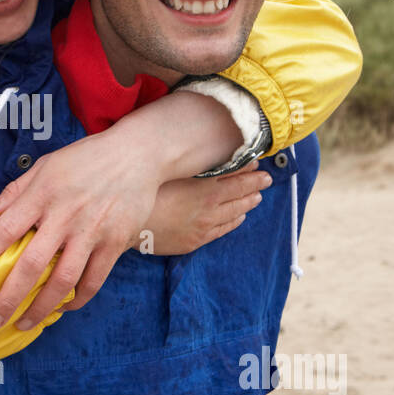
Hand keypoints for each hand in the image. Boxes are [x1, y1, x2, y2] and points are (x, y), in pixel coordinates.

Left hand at [0, 126, 162, 330]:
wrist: (136, 153)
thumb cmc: (85, 159)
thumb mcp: (45, 166)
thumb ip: (14, 192)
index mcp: (41, 195)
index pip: (3, 231)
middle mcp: (64, 216)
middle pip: (30, 265)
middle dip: (8, 297)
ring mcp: (91, 231)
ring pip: (63, 280)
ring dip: (41, 308)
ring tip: (24, 324)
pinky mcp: (114, 242)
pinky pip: (94, 280)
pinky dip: (77, 300)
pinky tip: (62, 308)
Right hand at [137, 165, 270, 255]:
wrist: (127, 223)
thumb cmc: (145, 191)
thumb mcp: (172, 171)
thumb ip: (197, 163)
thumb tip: (215, 153)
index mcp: (205, 189)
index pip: (237, 177)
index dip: (249, 169)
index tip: (257, 162)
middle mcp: (209, 209)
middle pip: (240, 195)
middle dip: (255, 185)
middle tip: (266, 178)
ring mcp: (203, 227)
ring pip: (234, 214)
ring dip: (247, 204)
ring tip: (256, 197)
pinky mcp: (195, 241)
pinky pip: (222, 231)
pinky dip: (234, 222)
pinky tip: (239, 217)